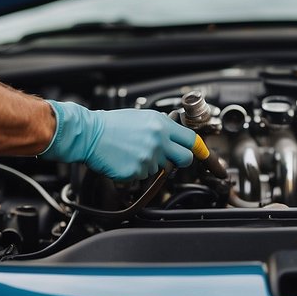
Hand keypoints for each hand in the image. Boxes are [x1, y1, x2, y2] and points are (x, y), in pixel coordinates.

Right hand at [39, 100, 196, 179]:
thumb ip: (161, 129)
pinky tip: (125, 160)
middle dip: (179, 161)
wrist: (89, 134)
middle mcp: (158, 140)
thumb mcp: (142, 118)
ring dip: (151, 165)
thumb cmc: (111, 125)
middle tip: (166, 158)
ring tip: (133, 153)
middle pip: (184, 159)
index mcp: (161, 125)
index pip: (191, 139)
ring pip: (161, 169)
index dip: (200, 150)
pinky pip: (144, 177)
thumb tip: (175, 138)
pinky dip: (136, 173)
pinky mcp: (137, 172)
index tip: (207, 157)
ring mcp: (149, 158)